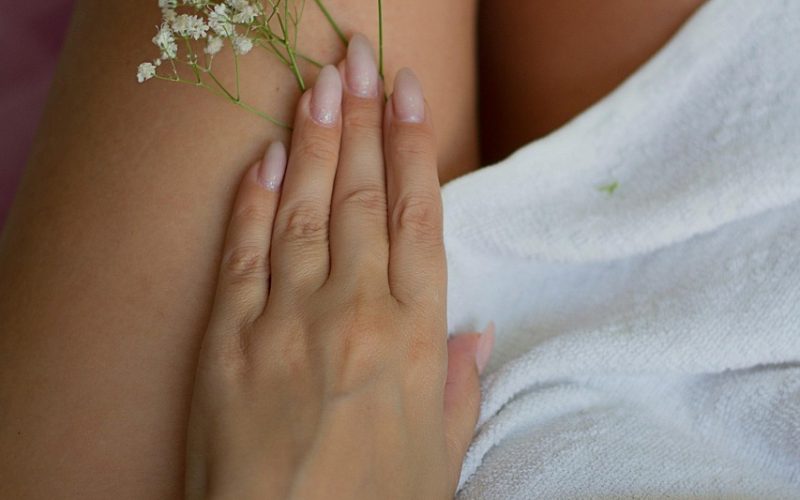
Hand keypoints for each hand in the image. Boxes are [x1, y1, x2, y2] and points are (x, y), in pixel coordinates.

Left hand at [185, 34, 494, 499]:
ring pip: (307, 209)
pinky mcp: (229, 339)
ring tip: (321, 84)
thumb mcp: (441, 456)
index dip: (415, 147)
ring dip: (316, 140)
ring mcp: (287, 319)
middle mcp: (354, 311)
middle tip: (362, 59)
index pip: (420, 218)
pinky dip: (255, 200)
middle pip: (364, 196)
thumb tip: (474, 331)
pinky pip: (245, 253)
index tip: (410, 95)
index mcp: (414, 337)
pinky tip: (267, 157)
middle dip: (364, 119)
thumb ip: (457, 385)